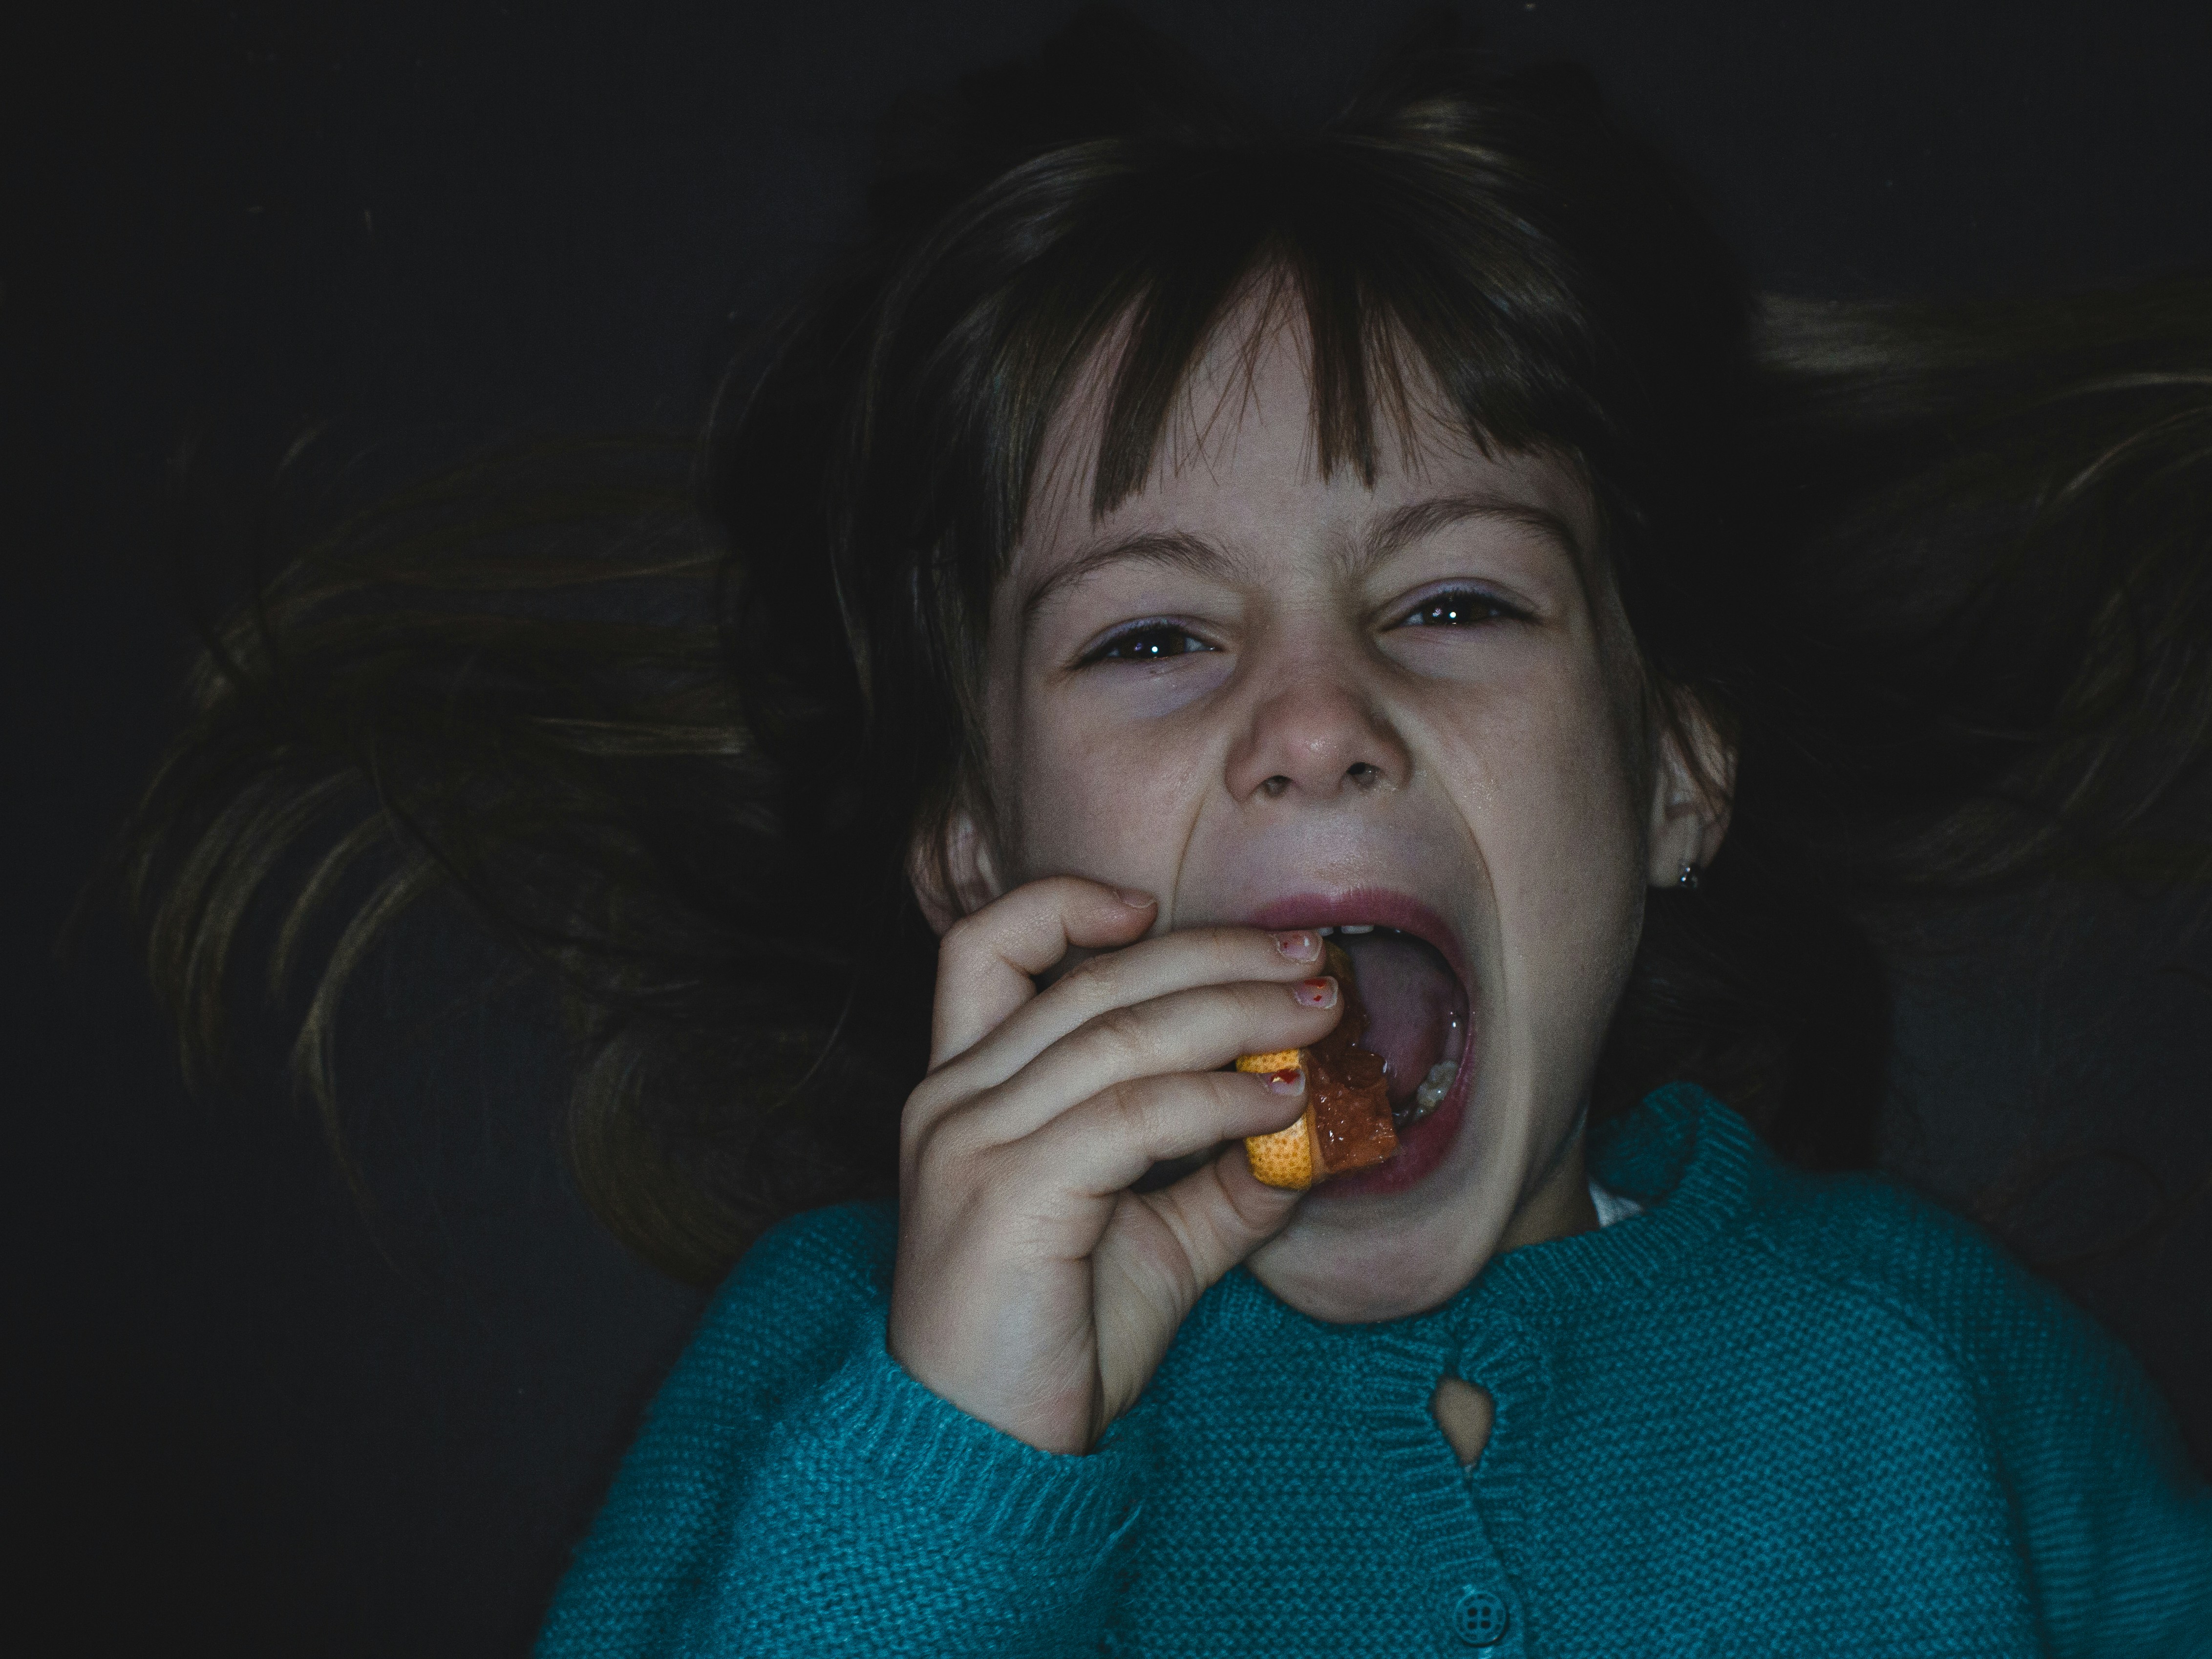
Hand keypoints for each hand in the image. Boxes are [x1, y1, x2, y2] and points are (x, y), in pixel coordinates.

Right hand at [887, 877, 1340, 1454]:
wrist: (982, 1454)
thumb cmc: (1054, 1345)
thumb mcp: (1154, 1242)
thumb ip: (1220, 1179)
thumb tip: (1314, 1129)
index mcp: (962, 1091)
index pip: (984, 949)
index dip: (1065, 904)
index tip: (1156, 907)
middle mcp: (951, 1100)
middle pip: (1089, 980)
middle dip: (1213, 955)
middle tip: (1311, 958)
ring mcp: (969, 1141)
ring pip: (1118, 1033)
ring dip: (1236, 1013)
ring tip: (1319, 1017)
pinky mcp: (1006, 1192)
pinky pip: (1133, 1114)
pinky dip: (1218, 1097)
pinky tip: (1280, 1100)